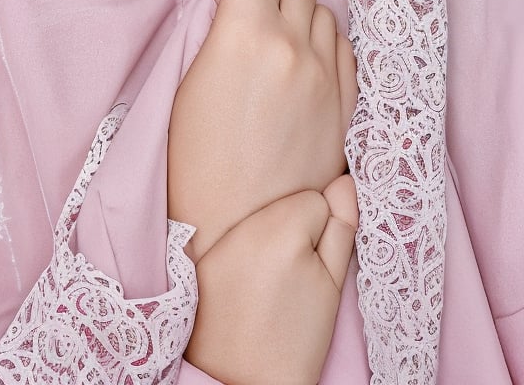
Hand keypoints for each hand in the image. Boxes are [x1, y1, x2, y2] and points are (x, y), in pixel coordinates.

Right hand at [168, 0, 356, 262]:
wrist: (241, 226)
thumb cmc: (198, 160)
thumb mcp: (189, 85)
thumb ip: (216, 35)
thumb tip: (231, 10)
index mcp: (245, 37)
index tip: (224, 4)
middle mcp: (291, 47)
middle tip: (250, 24)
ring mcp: (325, 73)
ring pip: (320, 11)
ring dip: (298, 18)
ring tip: (278, 46)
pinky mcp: (346, 100)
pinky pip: (343, 45)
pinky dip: (323, 45)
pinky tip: (303, 66)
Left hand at [184, 175, 357, 384]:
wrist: (243, 381)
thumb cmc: (296, 339)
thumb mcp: (332, 285)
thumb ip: (342, 227)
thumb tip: (346, 181)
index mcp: (282, 229)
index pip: (316, 198)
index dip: (324, 233)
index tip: (314, 268)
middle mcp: (245, 225)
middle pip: (286, 203)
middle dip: (296, 229)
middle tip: (292, 276)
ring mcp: (219, 238)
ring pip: (262, 216)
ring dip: (271, 237)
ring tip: (270, 282)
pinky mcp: (200, 253)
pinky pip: (235, 233)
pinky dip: (245, 248)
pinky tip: (246, 282)